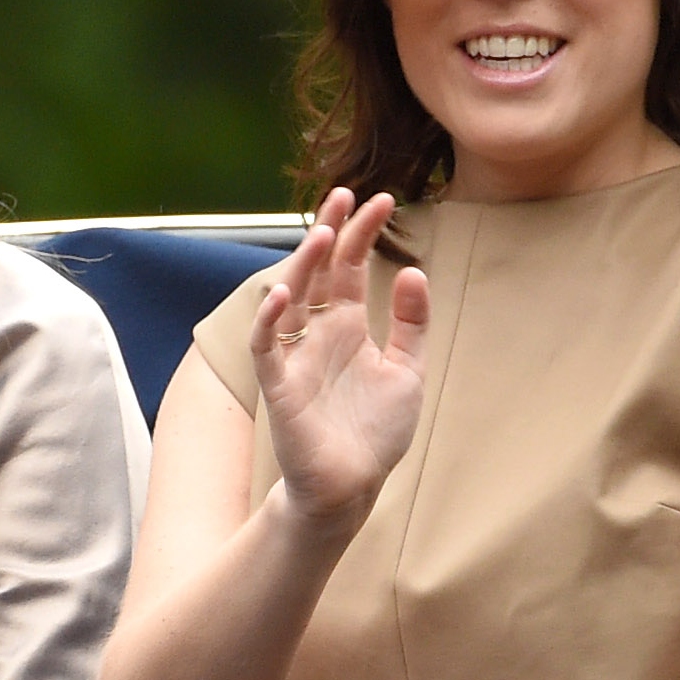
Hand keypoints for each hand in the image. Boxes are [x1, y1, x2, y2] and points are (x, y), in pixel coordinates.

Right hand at [252, 187, 429, 529]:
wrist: (352, 485)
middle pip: (319, 271)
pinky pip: (266, 346)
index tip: (382, 200)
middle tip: (344, 194)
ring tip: (326, 233)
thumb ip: (411, 323)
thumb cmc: (374, 432)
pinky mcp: (280, 385)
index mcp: (348, 326)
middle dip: (331, 232)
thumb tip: (413, 270)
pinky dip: (269, 320)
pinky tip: (283, 293)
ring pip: (291, 298)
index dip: (362, 234)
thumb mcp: (407, 370)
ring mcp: (296, 355)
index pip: (350, 268)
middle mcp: (318, 333)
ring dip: (305, 265)